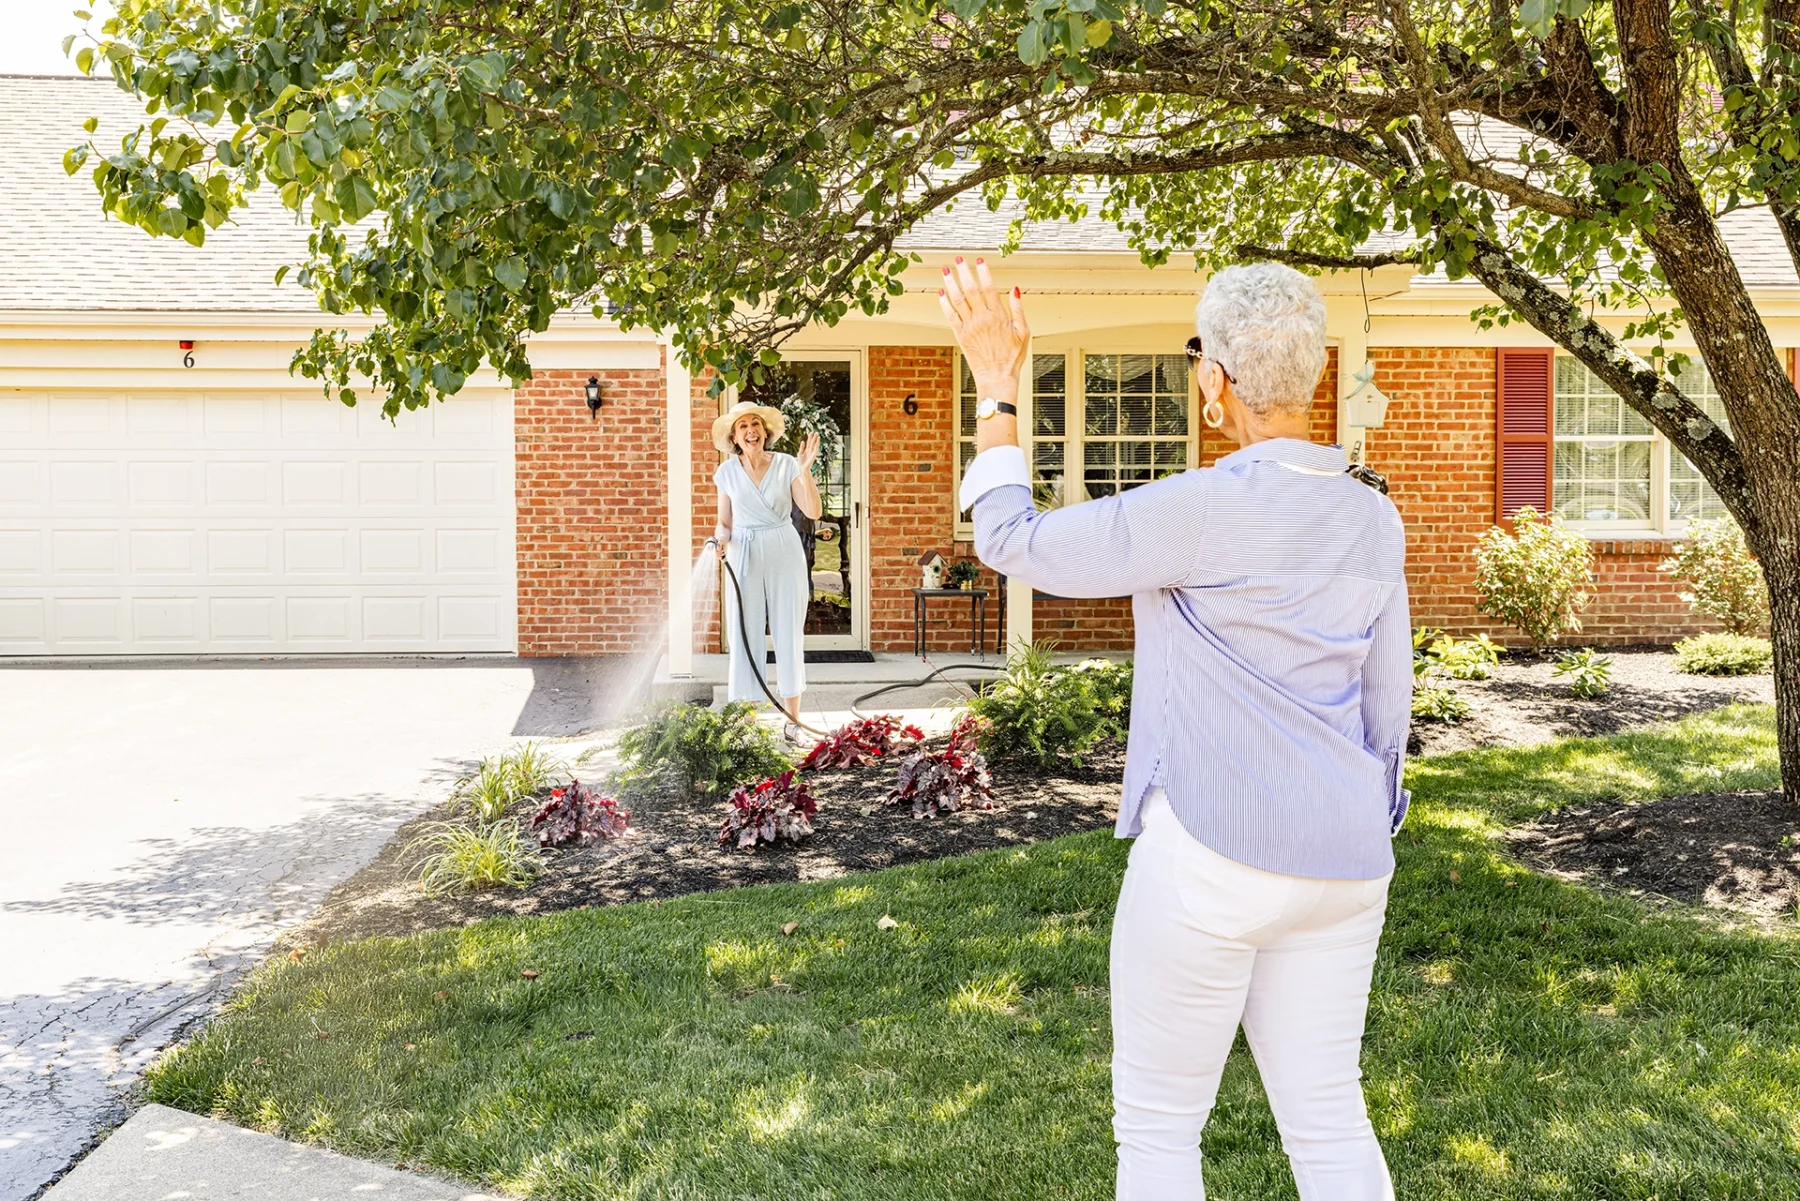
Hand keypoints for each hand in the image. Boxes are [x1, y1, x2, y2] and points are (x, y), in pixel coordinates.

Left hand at [796, 432, 819, 473]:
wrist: (802, 468)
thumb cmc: (801, 461)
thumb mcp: (800, 453)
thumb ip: (802, 447)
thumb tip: (803, 441)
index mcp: (806, 450)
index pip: (808, 442)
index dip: (810, 437)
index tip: (811, 432)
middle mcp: (810, 450)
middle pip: (812, 443)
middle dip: (814, 438)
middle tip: (816, 432)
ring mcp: (812, 453)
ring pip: (814, 445)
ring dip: (816, 440)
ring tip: (818, 436)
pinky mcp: (813, 455)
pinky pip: (815, 449)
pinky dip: (816, 445)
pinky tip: (817, 442)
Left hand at [938, 257, 1029, 390]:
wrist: (997, 378)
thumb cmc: (1011, 358)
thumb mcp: (1023, 332)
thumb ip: (1018, 309)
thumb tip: (1015, 290)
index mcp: (998, 316)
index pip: (989, 287)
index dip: (982, 272)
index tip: (979, 260)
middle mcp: (982, 319)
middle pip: (970, 290)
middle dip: (963, 272)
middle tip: (958, 260)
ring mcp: (970, 327)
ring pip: (957, 300)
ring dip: (950, 283)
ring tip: (945, 271)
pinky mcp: (961, 336)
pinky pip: (950, 316)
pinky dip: (944, 303)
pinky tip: (941, 292)